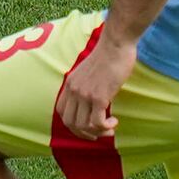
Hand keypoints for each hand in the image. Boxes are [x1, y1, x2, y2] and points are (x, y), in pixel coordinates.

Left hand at [53, 21, 137, 143]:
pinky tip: (114, 122)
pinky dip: (106, 127)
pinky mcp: (99, 97)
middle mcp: (73, 91)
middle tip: (100, 133)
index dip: (73, 125)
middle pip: (70, 123)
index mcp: (69, 84)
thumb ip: (85, 85)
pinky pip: (97, 123)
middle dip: (85, 134)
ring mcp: (85, 94)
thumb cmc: (108, 57)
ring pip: (83, 126)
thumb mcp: (88, 72)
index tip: (88, 127)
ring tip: (110, 129)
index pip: (62, 112)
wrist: (116, 45)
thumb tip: (91, 101)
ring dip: (98, 132)